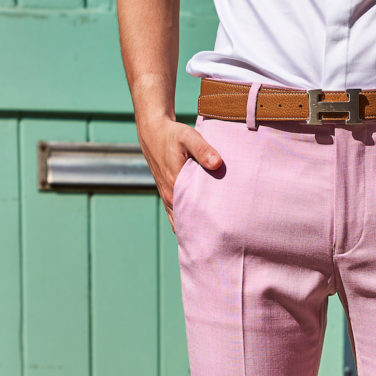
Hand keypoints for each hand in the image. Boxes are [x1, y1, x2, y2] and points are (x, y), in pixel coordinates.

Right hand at [137, 116, 222, 231]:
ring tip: (211, 242)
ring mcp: (168, 198)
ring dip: (194, 231)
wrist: (153, 132)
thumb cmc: (172, 134)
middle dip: (202, 233)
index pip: (193, 215)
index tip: (221, 235)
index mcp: (175, 186)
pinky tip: (198, 231)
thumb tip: (217, 163)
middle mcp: (170, 196)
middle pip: (188, 223)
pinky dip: (186, 224)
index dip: (207, 226)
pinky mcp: (168, 196)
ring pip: (181, 222)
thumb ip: (203, 150)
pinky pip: (177, 216)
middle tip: (221, 243)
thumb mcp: (188, 137)